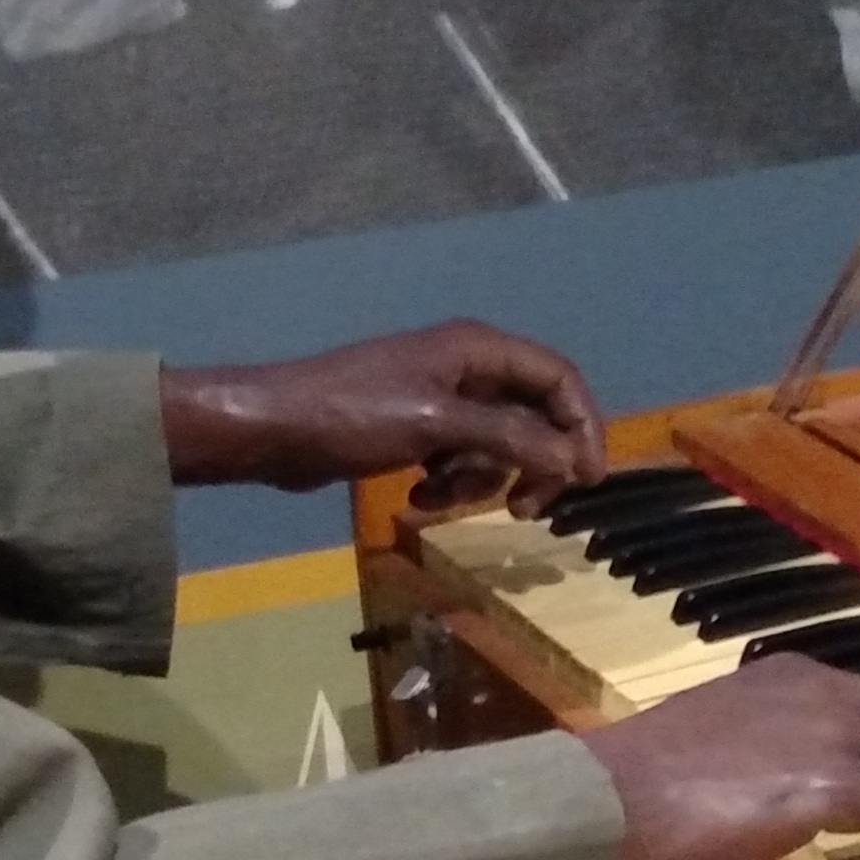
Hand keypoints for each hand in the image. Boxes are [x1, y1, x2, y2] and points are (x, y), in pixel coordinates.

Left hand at [159, 323, 602, 503]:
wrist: (274, 431)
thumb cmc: (354, 416)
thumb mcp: (438, 425)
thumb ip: (511, 438)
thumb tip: (573, 459)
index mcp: (478, 349)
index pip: (559, 378)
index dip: (582, 426)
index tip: (585, 481)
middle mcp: (467, 367)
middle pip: (534, 415)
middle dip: (533, 463)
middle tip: (524, 509)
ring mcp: (441, 398)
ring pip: (498, 444)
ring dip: (481, 478)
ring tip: (442, 496)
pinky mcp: (416, 428)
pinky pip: (460, 458)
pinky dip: (448, 483)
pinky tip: (417, 497)